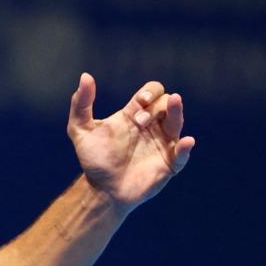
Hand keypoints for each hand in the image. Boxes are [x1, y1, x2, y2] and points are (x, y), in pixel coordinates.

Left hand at [68, 73, 194, 211]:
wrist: (101, 190)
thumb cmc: (93, 159)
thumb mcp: (80, 130)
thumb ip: (81, 104)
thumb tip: (85, 76)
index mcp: (134, 114)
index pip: (152, 93)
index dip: (150, 92)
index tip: (140, 102)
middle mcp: (152, 126)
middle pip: (167, 104)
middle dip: (156, 107)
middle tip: (139, 121)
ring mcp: (162, 144)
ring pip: (178, 122)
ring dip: (176, 113)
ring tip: (174, 103)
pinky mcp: (168, 164)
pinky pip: (182, 154)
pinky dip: (185, 148)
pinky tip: (185, 141)